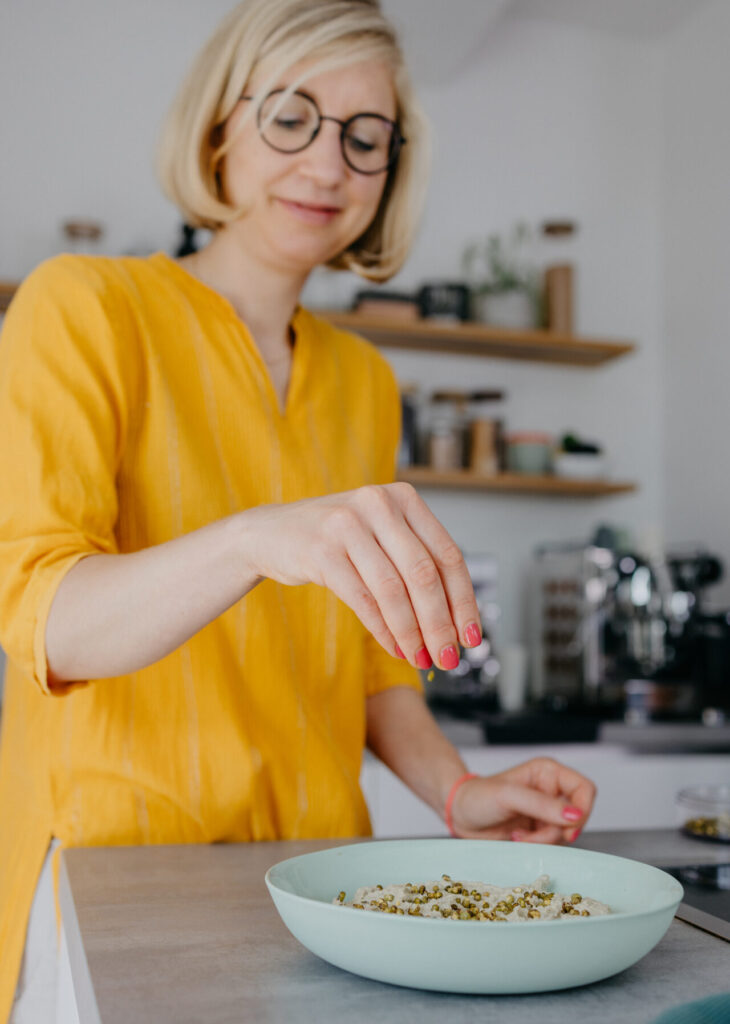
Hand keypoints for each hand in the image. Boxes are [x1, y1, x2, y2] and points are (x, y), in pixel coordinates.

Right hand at [241, 482, 481, 668]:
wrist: (270, 533)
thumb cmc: (336, 540)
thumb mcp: (381, 536)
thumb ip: (416, 562)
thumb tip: (457, 621)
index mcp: (403, 497)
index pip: (447, 555)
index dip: (464, 600)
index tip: (472, 635)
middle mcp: (378, 504)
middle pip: (424, 575)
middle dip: (440, 624)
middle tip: (449, 658)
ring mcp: (347, 524)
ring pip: (394, 591)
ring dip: (413, 634)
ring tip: (422, 659)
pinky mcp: (321, 550)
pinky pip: (363, 600)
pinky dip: (384, 630)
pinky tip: (395, 648)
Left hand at [449, 757, 595, 843]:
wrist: (460, 815)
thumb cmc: (478, 796)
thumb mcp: (509, 797)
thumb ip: (542, 805)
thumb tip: (575, 815)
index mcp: (548, 773)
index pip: (585, 789)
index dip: (583, 810)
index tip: (567, 829)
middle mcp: (551, 791)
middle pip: (577, 817)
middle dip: (556, 832)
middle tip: (530, 835)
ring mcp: (546, 812)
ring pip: (565, 834)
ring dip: (543, 842)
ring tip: (518, 836)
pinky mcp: (539, 831)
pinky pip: (552, 844)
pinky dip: (537, 847)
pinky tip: (517, 839)